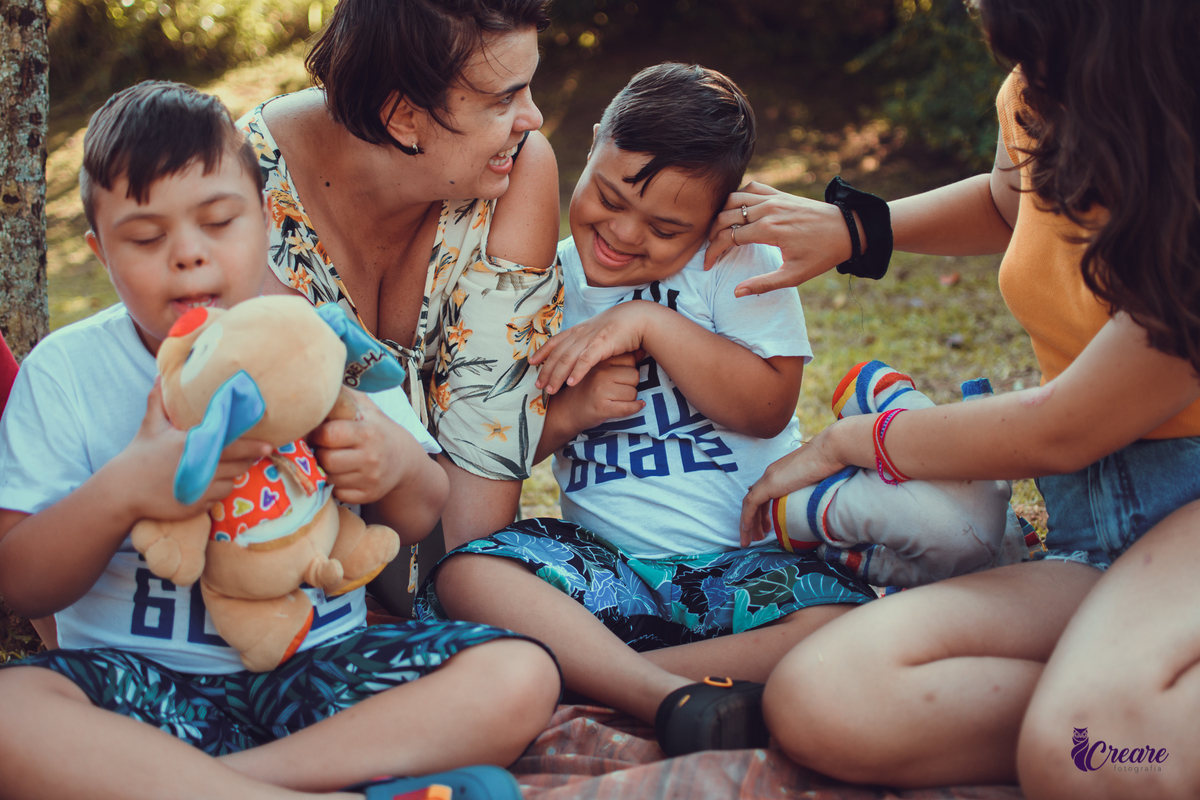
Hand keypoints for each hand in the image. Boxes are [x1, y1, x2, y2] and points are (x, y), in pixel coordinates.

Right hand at [122, 381, 270, 520]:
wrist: (122, 492)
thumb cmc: (138, 455)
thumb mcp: (149, 426)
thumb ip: (158, 401)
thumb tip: (160, 375)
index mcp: (191, 446)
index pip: (230, 447)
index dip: (252, 446)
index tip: (268, 444)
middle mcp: (199, 468)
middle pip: (238, 465)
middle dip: (247, 459)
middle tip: (254, 451)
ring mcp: (199, 489)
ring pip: (231, 481)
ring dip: (231, 474)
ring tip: (221, 465)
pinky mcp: (197, 506)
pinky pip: (219, 497)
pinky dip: (218, 489)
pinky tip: (207, 481)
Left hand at [309, 388, 415, 504]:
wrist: (405, 460)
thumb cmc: (378, 430)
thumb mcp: (368, 409)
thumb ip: (346, 395)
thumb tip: (323, 375)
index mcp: (368, 432)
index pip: (330, 434)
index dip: (318, 433)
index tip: (319, 432)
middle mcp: (371, 457)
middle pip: (326, 460)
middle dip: (319, 453)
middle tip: (322, 448)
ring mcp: (370, 479)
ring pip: (330, 478)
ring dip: (325, 470)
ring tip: (331, 459)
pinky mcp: (368, 495)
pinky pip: (338, 494)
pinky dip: (335, 485)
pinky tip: (342, 474)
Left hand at [531, 301, 655, 393]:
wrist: (639, 318)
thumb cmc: (623, 326)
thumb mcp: (600, 332)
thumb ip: (589, 340)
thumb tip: (583, 351)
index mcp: (580, 329)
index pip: (556, 341)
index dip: (542, 352)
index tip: (531, 362)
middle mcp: (581, 333)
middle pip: (557, 354)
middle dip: (546, 370)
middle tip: (538, 386)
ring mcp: (591, 338)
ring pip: (568, 359)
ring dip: (557, 375)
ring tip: (550, 390)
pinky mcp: (603, 344)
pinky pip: (586, 360)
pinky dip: (577, 372)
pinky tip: (571, 383)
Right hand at [556, 353, 645, 432]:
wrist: (565, 411)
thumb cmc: (585, 388)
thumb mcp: (598, 369)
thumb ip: (617, 360)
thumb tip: (642, 351)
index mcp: (598, 361)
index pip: (629, 359)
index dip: (629, 369)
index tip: (622, 376)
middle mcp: (599, 373)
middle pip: (634, 375)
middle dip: (631, 384)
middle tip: (618, 390)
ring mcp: (600, 390)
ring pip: (633, 392)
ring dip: (630, 398)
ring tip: (617, 399)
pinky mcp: (602, 407)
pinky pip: (628, 407)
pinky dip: (635, 408)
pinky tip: (637, 407)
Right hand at [704, 181, 861, 295]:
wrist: (847, 229)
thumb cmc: (822, 255)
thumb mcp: (794, 276)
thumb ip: (763, 284)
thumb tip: (736, 292)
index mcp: (769, 230)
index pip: (728, 237)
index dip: (713, 252)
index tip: (708, 265)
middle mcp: (768, 209)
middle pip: (725, 216)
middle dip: (712, 234)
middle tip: (710, 249)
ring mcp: (774, 198)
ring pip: (733, 199)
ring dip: (721, 213)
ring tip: (718, 230)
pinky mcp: (780, 193)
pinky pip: (751, 188)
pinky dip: (738, 197)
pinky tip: (737, 211)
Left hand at [739, 422, 853, 546]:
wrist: (830, 451)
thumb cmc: (831, 463)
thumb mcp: (816, 481)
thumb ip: (808, 491)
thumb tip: (816, 506)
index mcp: (780, 472)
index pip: (764, 494)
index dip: (762, 512)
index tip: (767, 528)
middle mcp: (771, 474)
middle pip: (754, 500)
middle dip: (754, 521)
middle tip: (756, 537)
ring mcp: (769, 478)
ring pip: (749, 504)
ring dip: (748, 524)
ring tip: (750, 541)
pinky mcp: (769, 484)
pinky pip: (751, 504)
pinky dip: (747, 518)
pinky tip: (748, 531)